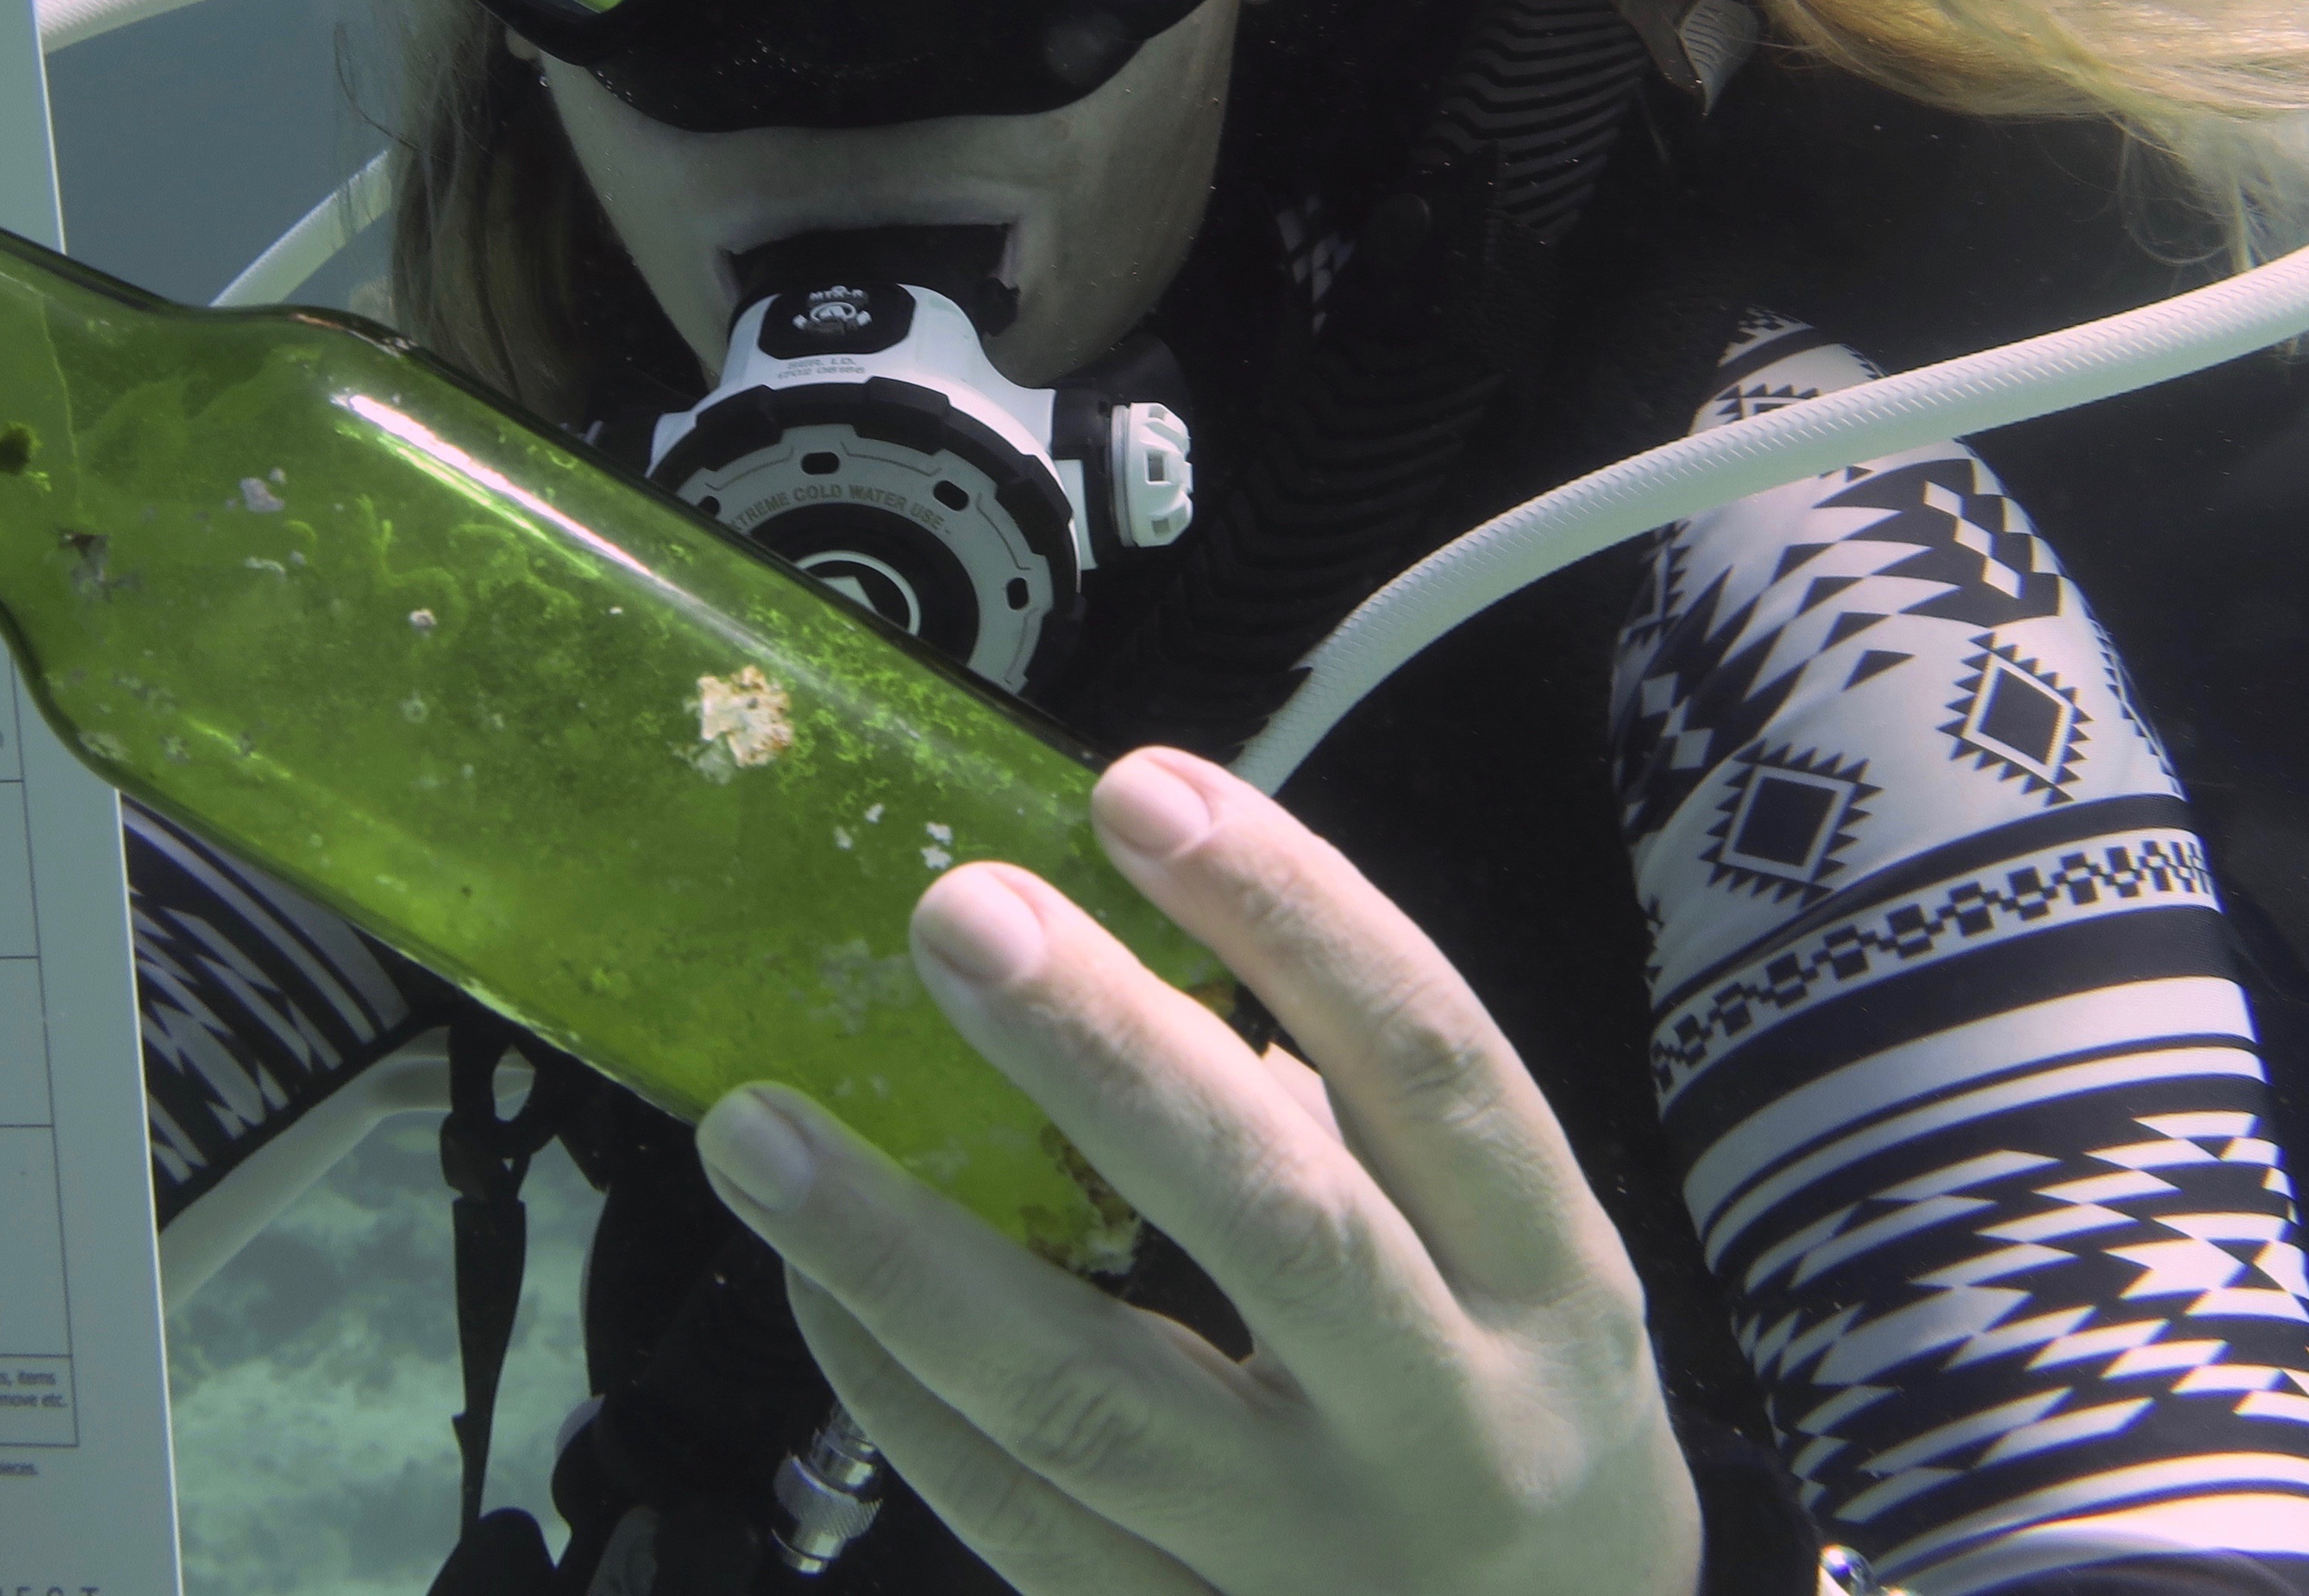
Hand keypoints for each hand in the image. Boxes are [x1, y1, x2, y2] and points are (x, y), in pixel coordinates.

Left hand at [695, 749, 1704, 1595]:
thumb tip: (1140, 934)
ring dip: (907, 1251)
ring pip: (1094, 1397)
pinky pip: (1018, 1519)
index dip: (1295, 916)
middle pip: (1276, 1220)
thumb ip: (1357, 1115)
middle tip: (955, 914)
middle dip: (1106, 1056)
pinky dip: (898, 1393)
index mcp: (1549, 1282)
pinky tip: (810, 1283)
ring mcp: (1309, 1558)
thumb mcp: (1514, 1261)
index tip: (1140, 789)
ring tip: (759, 1125)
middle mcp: (1447, 1424)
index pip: (1429, 1065)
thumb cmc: (1513, 1410)